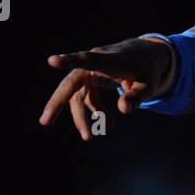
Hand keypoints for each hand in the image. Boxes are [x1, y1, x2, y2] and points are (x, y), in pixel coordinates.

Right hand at [39, 37, 175, 140]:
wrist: (143, 57)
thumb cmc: (147, 69)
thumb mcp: (149, 84)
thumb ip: (137, 96)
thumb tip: (123, 109)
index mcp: (109, 60)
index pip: (87, 60)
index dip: (69, 60)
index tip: (51, 61)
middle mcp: (94, 65)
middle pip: (71, 84)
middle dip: (57, 103)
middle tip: (45, 122)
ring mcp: (89, 73)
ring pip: (77, 97)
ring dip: (81, 117)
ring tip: (89, 137)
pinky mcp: (89, 80)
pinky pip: (86, 99)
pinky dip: (95, 112)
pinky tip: (107, 125)